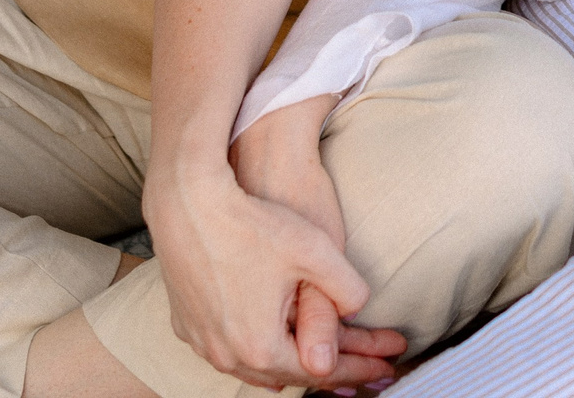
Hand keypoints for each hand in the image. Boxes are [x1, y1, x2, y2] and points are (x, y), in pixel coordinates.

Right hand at [146, 120, 402, 392]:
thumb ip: (346, 291)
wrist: (186, 200)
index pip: (323, 370)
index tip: (389, 365)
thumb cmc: (249, 222)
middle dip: (334, 369)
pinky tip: (269, 341)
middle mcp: (226, 354)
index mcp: (261, 346)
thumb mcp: (313, 251)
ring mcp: (201, 341)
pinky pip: (228, 348)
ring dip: (292, 362)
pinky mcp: (184, 322)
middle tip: (369, 365)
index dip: (362, 367)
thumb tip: (358, 313)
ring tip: (324, 362)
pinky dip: (256, 348)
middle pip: (290, 374)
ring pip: (256, 367)